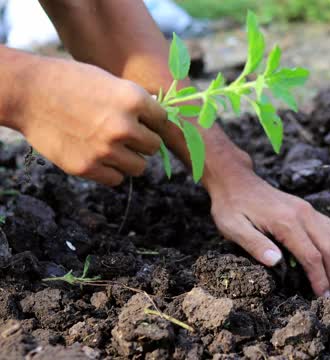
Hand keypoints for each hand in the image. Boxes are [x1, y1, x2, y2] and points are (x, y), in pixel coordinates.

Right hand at [10, 57, 166, 185]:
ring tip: (109, 146)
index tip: (141, 121)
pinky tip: (97, 155)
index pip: (163, 122)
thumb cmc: (71, 83)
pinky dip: (110, 171)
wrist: (28, 93)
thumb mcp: (111, 83)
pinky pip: (116, 179)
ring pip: (139, 167)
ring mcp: (106, 149)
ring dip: (128, 159)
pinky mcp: (87, 167)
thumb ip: (136, 104)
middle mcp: (124, 126)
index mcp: (134, 99)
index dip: (152, 122)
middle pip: (154, 146)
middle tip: (122, 134)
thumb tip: (161, 125)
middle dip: (141, 141)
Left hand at [204, 161, 329, 296]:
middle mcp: (303, 214)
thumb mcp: (233, 227)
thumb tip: (275, 262)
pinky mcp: (308, 209)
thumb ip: (254, 244)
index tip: (323, 297)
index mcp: (286, 222)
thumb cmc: (232, 206)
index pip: (311, 256)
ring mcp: (308, 210)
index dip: (319, 279)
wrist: (236, 180)